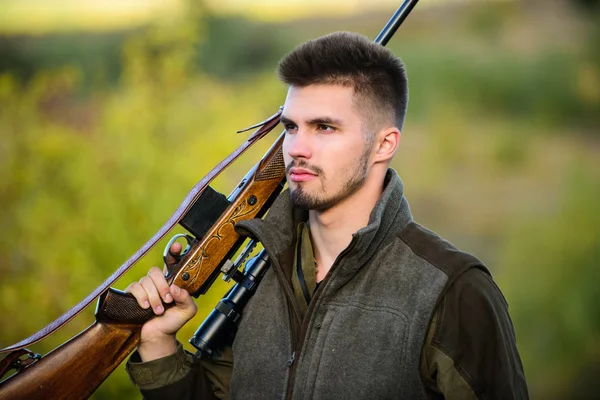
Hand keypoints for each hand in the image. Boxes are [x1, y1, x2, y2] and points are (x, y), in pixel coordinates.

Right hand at [125, 242, 197, 360]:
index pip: (171, 262)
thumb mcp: (187, 311)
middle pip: (155, 270)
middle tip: (167, 300)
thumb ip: (186, 298)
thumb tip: (175, 289)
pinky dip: (142, 297)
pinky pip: (135, 288)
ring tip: (158, 310)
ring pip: (146, 281)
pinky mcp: (133, 295)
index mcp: (171, 282)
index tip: (178, 246)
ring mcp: (144, 288)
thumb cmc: (172, 321)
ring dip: (154, 297)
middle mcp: (157, 282)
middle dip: (162, 286)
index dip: (173, 252)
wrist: (158, 336)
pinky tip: (146, 307)